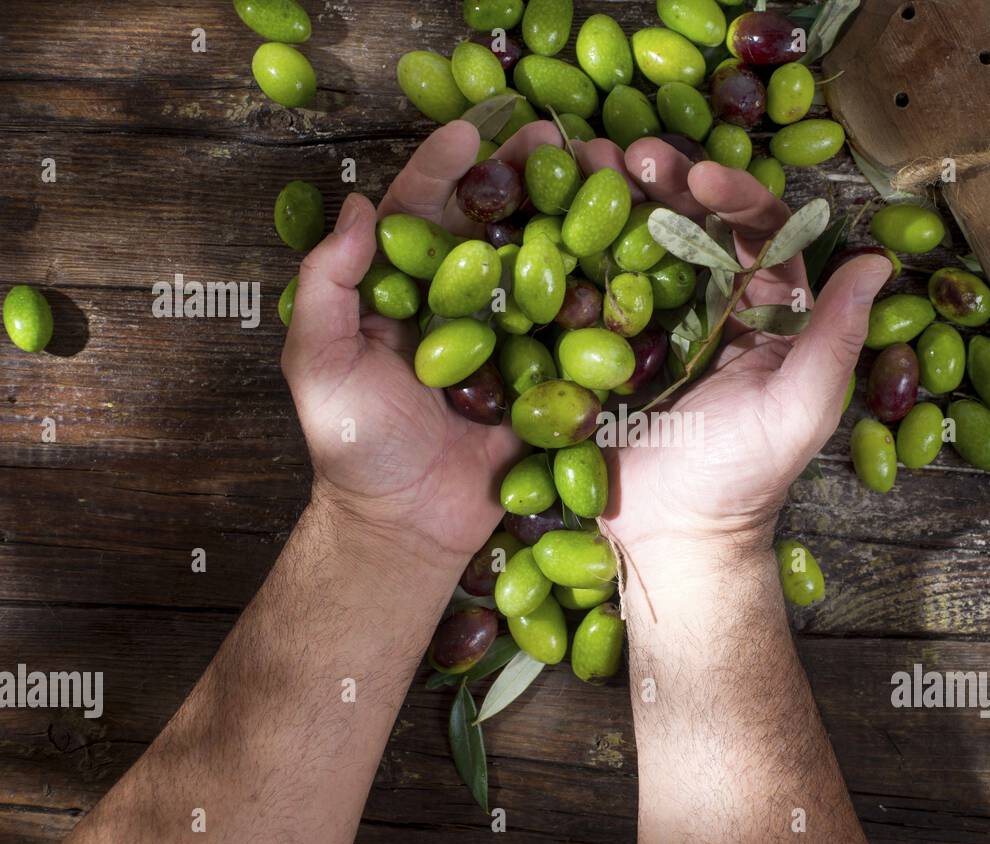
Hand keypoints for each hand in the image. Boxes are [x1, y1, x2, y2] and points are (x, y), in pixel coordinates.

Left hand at [281, 120, 561, 560]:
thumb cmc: (354, 446)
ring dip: (570, 220)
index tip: (471, 131)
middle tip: (557, 138)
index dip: (443, 169)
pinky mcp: (543, 377)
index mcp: (403, 293)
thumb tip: (358, 209)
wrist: (410, 523)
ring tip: (603, 180)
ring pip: (538, 266)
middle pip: (491, 226)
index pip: (422, 214)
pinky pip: (572, 330)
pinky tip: (627, 254)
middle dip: (522, 178)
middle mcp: (457, 306)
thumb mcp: (318, 364)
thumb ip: (328, 287)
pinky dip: (598, 293)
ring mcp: (505, 339)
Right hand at [597, 138, 893, 558]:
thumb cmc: (744, 477)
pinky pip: (600, 287)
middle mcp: (719, 306)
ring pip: (646, 242)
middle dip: (667, 180)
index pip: (760, 232)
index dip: (736, 194)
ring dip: (619, 199)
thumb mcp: (801, 408)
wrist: (673, 535)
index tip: (701, 177)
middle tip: (629, 153)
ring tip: (584, 162)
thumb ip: (835, 337)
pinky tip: (554, 216)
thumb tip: (877, 261)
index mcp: (773, 313)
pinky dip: (581, 248)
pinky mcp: (612, 345)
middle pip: (697, 223)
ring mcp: (661, 323)